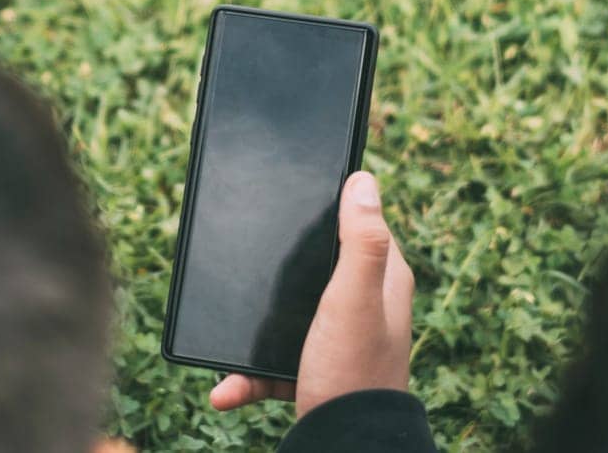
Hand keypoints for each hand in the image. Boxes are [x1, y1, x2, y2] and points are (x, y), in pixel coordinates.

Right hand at [209, 171, 413, 417]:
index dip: (332, 207)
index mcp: (383, 280)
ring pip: (286, 315)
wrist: (344, 446)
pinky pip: (270, 363)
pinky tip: (225, 387)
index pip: (360, 224)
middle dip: (279, 265)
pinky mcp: (312, 372)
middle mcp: (364, 306)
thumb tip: (363, 181)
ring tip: (225, 325)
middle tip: (247, 256)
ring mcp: (337, 340)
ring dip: (252, 325)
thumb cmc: (353, 372)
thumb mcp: (355, 297)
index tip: (294, 196)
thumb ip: (361, 241)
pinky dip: (246, 374)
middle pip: (316, 266)